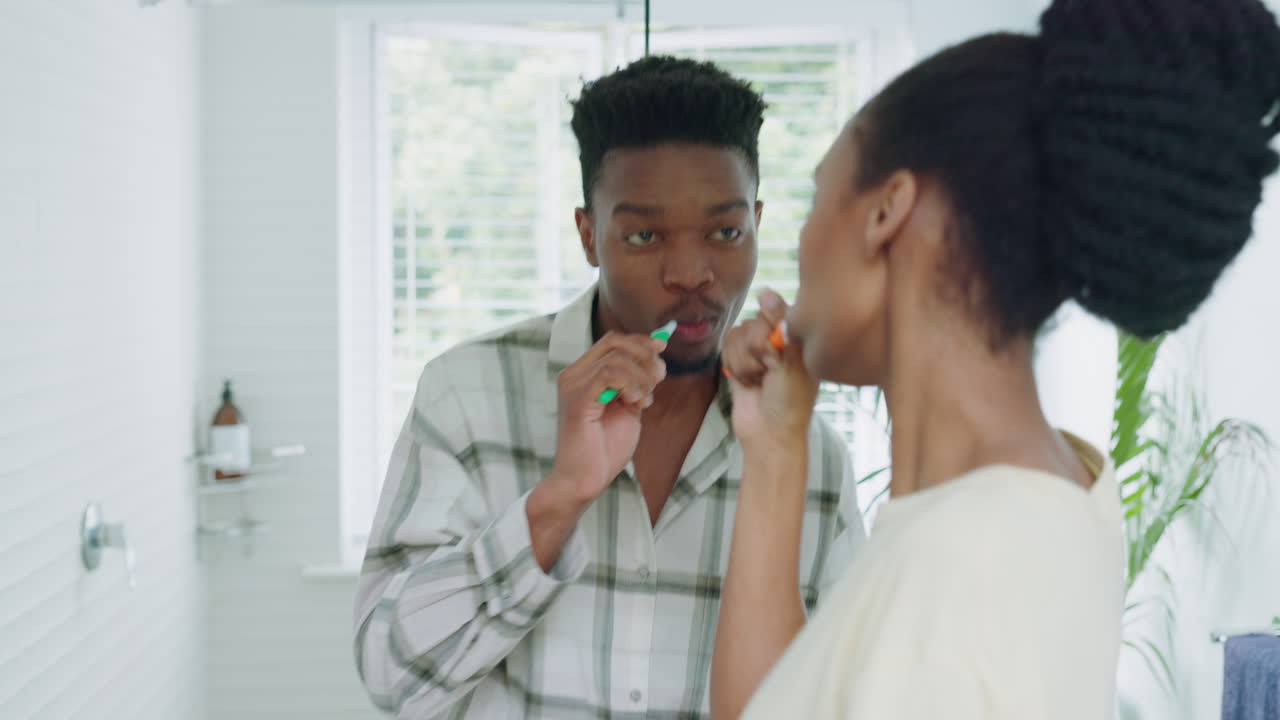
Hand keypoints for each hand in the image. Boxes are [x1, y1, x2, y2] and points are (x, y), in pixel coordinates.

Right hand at [543, 331, 667, 506]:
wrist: (584, 481)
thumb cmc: (604, 449)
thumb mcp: (627, 409)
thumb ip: (637, 386)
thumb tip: (656, 361)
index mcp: (583, 374)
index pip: (612, 341)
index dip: (641, 341)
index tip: (662, 349)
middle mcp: (573, 375)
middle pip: (615, 342)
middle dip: (645, 357)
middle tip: (659, 379)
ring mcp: (573, 387)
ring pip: (615, 358)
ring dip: (641, 376)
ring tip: (643, 401)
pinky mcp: (577, 402)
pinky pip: (607, 374)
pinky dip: (630, 384)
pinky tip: (636, 403)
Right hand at [723, 290, 818, 455]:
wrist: (769, 433)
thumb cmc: (791, 401)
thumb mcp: (792, 361)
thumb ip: (780, 324)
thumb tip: (764, 291)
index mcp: (798, 336)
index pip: (776, 311)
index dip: (770, 332)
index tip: (775, 356)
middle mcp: (778, 339)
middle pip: (753, 323)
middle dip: (756, 352)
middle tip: (768, 373)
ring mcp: (758, 350)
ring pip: (737, 335)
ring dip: (744, 362)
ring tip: (758, 381)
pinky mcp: (739, 360)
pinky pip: (726, 346)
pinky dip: (734, 366)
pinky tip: (747, 382)